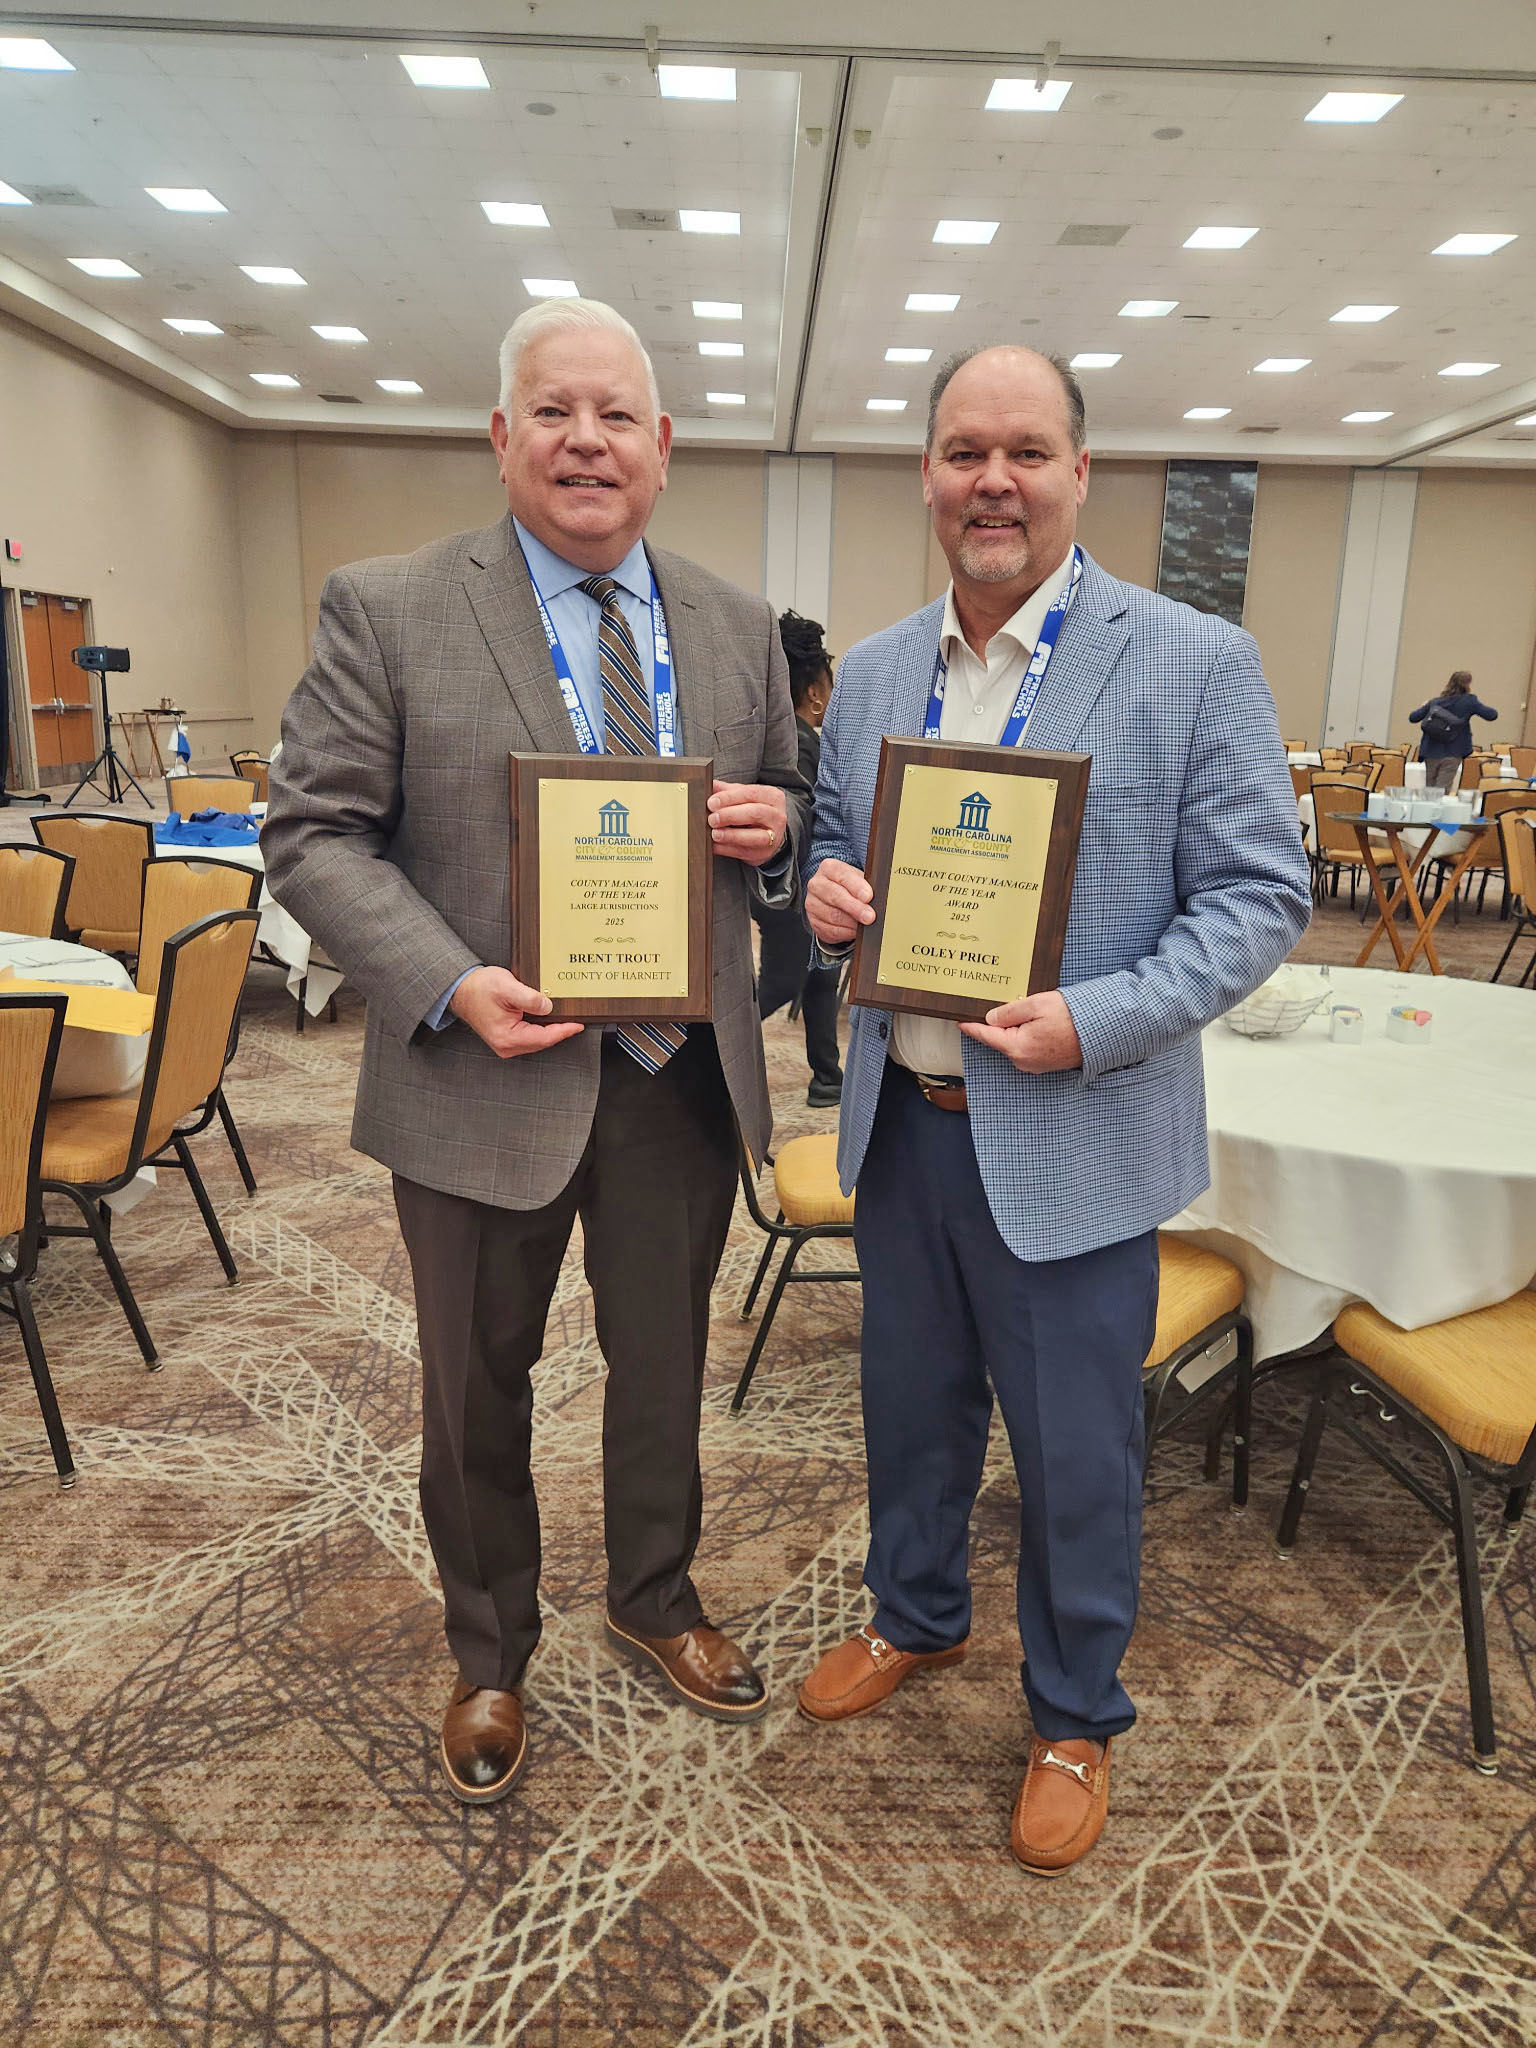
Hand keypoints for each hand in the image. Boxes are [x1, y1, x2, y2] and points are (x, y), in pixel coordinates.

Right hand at [448, 966, 583, 1058]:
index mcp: (507, 1037)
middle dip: (561, 1030)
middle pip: (543, 1041)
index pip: (545, 1038)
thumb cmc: (479, 988)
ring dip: (552, 1029)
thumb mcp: (507, 987)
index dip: (564, 1031)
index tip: (579, 1024)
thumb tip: (549, 1007)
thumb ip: (529, 998)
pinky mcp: (507, 1038)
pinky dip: (541, 1027)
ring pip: (538, 1039)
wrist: (461, 989)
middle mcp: (507, 1046)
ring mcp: (507, 1044)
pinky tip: (548, 1017)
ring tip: (566, 1016)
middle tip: (577, 1017)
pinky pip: (531, 1036)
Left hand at [708, 782, 787, 864]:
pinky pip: (744, 852)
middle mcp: (777, 816)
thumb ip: (726, 790)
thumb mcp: (744, 797)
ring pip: (754, 836)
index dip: (729, 797)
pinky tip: (715, 845)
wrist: (769, 833)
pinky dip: (726, 849)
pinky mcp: (763, 853)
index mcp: (773, 797)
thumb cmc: (753, 811)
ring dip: (731, 835)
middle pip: (755, 813)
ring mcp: (773, 837)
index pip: (751, 793)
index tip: (712, 802)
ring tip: (714, 833)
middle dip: (730, 815)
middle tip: (712, 818)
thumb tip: (708, 784)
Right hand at [804, 857, 874, 946]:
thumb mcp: (858, 879)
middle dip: (855, 908)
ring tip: (865, 925)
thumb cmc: (850, 886)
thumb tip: (878, 899)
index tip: (868, 896)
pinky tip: (855, 931)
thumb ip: (867, 885)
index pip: (843, 876)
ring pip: (832, 916)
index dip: (857, 887)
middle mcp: (817, 884)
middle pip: (835, 896)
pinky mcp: (814, 921)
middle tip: (869, 916)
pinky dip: (845, 932)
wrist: (834, 898)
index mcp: (829, 868)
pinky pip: (830, 930)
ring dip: (852, 923)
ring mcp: (813, 904)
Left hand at [959, 989, 1082, 1072]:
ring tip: (1034, 1012)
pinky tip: (1041, 1022)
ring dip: (1018, 1027)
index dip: (972, 1026)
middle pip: (1001, 1038)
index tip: (959, 1020)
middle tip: (1012, 1004)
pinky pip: (1028, 1046)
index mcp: (1018, 1047)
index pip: (987, 1035)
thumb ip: (1009, 1012)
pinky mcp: (1045, 1063)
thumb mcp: (1036, 1005)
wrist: (1102, 1032)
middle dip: (1002, 1022)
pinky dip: (1028, 1034)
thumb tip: (991, 1018)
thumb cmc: (1073, 1018)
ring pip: (1015, 1042)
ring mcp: (1035, 1064)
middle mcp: (1024, 1061)